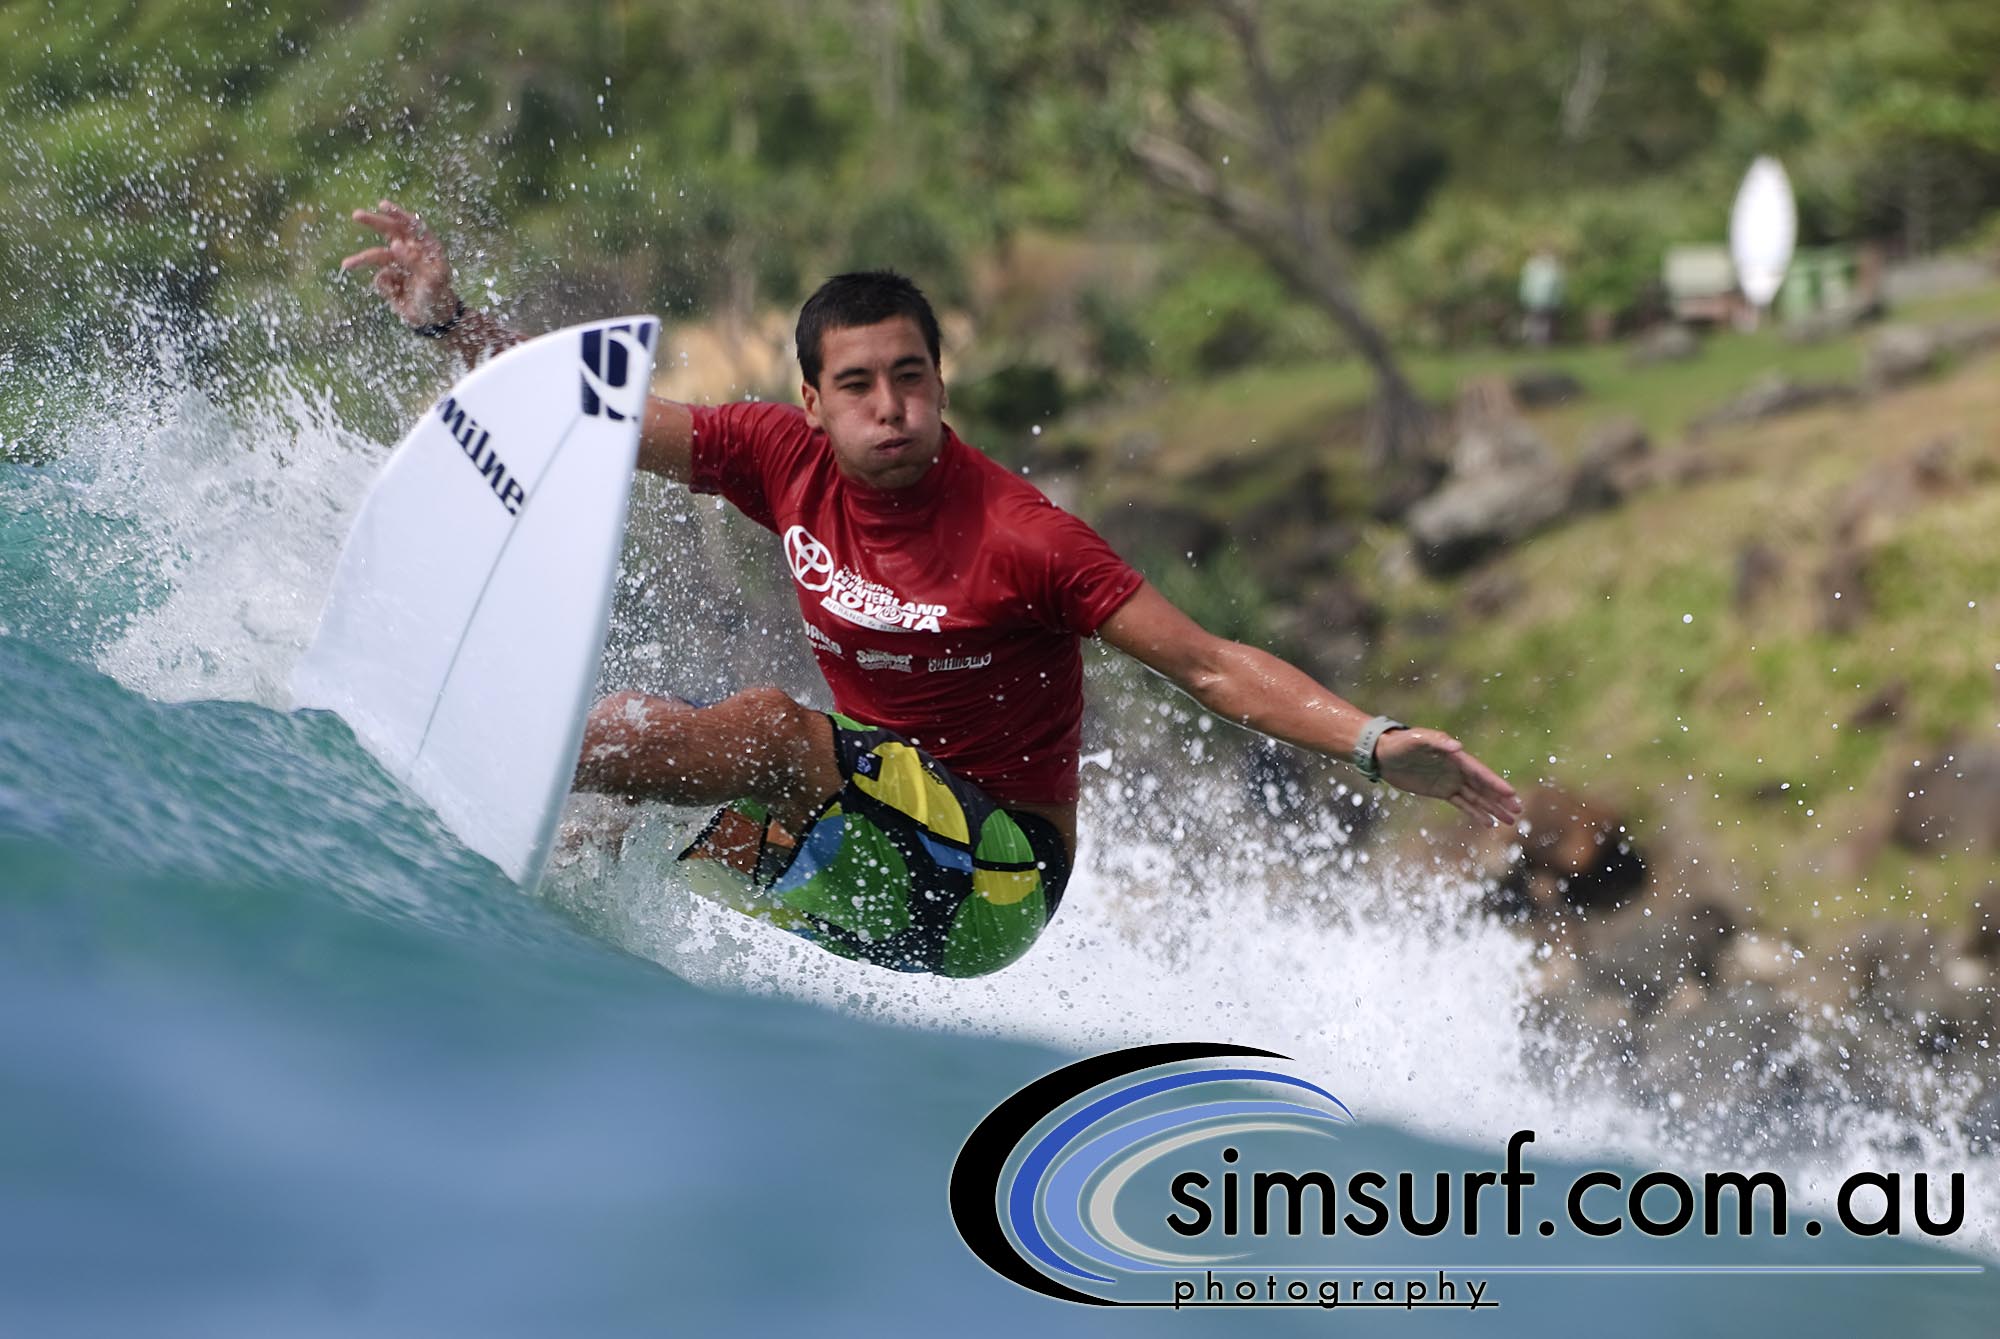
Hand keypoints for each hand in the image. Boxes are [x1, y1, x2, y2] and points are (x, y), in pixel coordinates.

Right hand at [340, 199, 458, 327]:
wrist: (432, 320)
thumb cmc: (438, 296)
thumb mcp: (432, 279)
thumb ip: (414, 260)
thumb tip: (394, 243)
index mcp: (426, 247)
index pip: (412, 225)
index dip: (397, 215)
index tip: (383, 206)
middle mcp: (410, 252)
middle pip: (390, 232)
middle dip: (373, 223)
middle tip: (356, 215)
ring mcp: (398, 265)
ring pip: (376, 256)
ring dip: (361, 259)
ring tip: (346, 264)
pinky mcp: (390, 280)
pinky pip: (379, 278)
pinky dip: (384, 286)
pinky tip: (395, 295)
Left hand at [1373, 726, 1521, 826]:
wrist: (1382, 753)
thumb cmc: (1400, 743)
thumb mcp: (1416, 739)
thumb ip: (1437, 742)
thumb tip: (1458, 747)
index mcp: (1455, 757)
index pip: (1480, 773)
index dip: (1495, 784)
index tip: (1511, 794)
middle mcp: (1457, 769)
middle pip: (1483, 787)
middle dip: (1501, 799)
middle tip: (1519, 811)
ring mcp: (1450, 781)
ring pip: (1476, 798)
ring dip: (1493, 808)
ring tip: (1509, 821)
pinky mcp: (1441, 791)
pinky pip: (1462, 804)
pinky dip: (1475, 812)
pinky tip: (1488, 822)